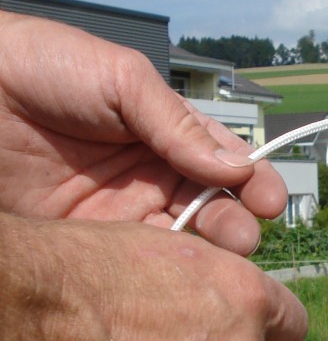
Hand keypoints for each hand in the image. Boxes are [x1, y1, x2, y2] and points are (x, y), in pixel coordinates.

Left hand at [0, 11, 284, 253]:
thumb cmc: (43, 66)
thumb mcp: (123, 79)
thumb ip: (178, 123)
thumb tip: (237, 166)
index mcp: (166, 133)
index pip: (223, 162)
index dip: (253, 182)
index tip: (271, 201)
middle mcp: (150, 175)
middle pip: (209, 207)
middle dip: (235, 223)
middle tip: (244, 238)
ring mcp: (118, 210)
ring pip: (179, 240)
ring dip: (206, 253)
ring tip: (220, 258)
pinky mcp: (84, 241)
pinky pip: (133, 262)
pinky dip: (161, 273)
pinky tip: (176, 274)